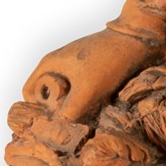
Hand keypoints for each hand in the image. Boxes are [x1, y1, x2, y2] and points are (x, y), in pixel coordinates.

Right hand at [22, 16, 165, 123]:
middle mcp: (57, 65)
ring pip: (66, 95)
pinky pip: (80, 92)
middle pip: (47, 96)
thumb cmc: (109, 60)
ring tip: (92, 107)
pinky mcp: (89, 72)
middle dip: (59, 109)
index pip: (28, 93)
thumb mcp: (88, 90)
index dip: (38, 109)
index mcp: (49, 65)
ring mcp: (73, 68)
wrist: (137, 39)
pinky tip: (101, 103)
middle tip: (78, 112)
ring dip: (76, 106)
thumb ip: (70, 111)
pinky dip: (87, 100)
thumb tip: (62, 126)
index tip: (57, 117)